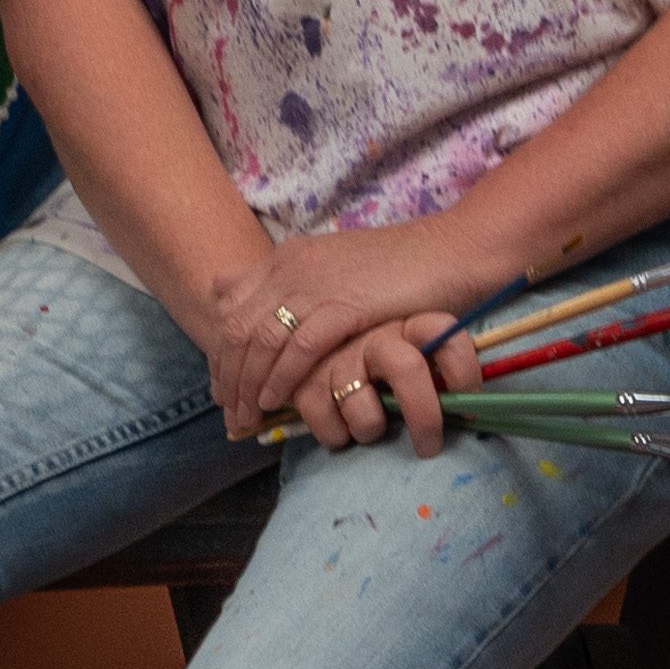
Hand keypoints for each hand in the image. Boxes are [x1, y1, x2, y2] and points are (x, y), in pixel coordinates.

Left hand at [241, 214, 513, 456]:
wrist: (449, 251)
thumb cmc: (398, 267)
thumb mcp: (334, 267)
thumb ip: (296, 285)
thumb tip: (265, 308)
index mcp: (286, 258)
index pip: (229, 308)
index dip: (220, 352)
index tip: (222, 387)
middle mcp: (291, 268)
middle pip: (235, 329)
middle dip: (227, 377)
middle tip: (230, 413)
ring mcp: (316, 285)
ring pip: (259, 341)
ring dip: (248, 386)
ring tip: (249, 417)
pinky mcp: (344, 305)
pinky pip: (298, 348)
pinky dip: (281, 378)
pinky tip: (277, 401)